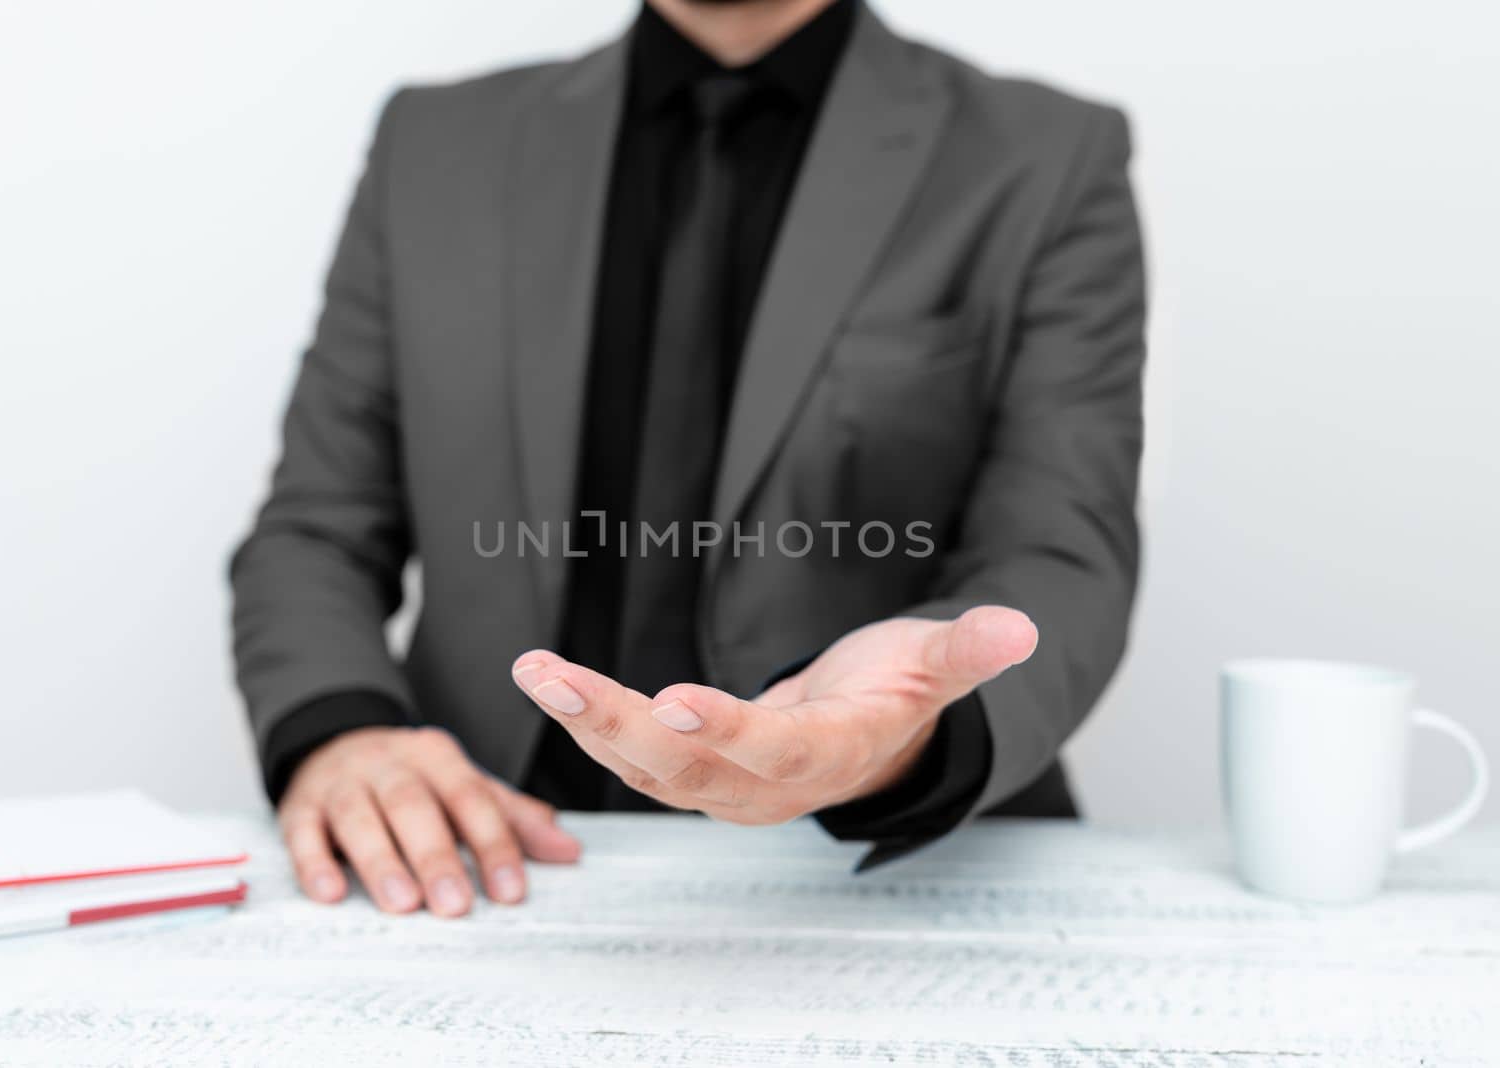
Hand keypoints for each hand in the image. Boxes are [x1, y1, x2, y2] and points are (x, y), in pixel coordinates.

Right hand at [277, 726, 580, 915]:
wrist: (335, 742)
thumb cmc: (414, 781)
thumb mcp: (464, 787)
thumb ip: (514, 819)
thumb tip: (570, 852)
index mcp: (438, 757)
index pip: (471, 797)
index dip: (493, 843)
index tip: (511, 892)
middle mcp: (390, 763)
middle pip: (414, 805)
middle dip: (437, 856)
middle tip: (456, 907)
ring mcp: (342, 782)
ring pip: (360, 817)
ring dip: (381, 861)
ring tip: (402, 905)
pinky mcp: (300, 804)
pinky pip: (302, 830)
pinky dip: (314, 861)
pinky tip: (329, 894)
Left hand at [510, 606, 1036, 823]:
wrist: (867, 745)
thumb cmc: (893, 696)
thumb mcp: (931, 666)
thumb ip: (965, 651)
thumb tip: (1020, 627)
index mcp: (826, 755)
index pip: (773, 750)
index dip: (727, 731)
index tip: (674, 703)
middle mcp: (766, 784)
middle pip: (686, 766)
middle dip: (617, 725)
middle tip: (556, 682)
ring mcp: (724, 785)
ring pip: (646, 767)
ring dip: (587, 721)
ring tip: (534, 672)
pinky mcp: (693, 773)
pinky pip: (633, 757)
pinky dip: (589, 721)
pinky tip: (547, 682)